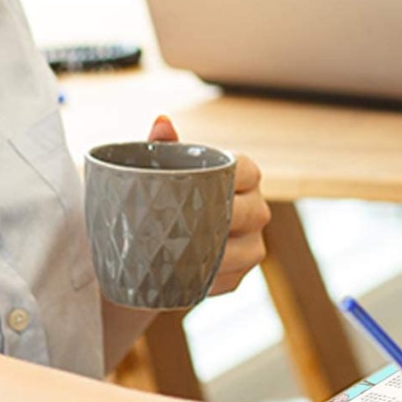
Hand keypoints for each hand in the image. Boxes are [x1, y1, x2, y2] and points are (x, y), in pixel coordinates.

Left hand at [149, 116, 270, 293]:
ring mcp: (253, 243)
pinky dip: (211, 280)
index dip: (231, 177)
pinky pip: (233, 278)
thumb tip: (162, 121)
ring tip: (186, 256)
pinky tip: (189, 279)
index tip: (203, 184)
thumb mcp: (156, 173)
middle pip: (251, 213)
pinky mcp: (241, 273)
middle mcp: (255, 209)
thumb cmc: (158, 200)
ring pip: (247, 250)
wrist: (147, 251)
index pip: (247, 171)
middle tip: (188, 223)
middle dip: (221, 220)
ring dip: (218, 256)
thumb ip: (161, 149)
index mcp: (241, 176)